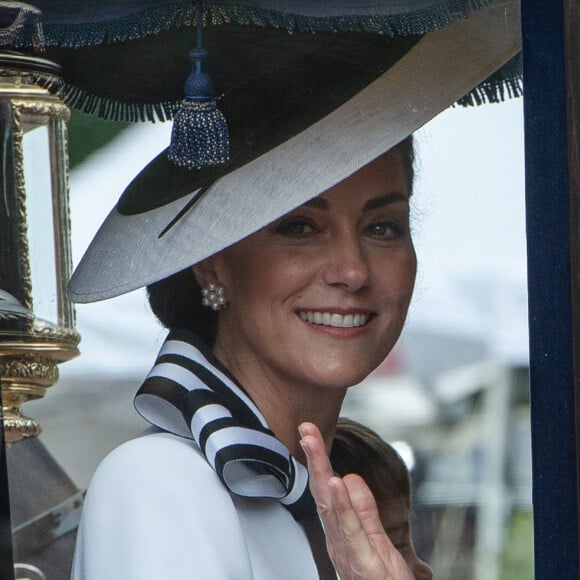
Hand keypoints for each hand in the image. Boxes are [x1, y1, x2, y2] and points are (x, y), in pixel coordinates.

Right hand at [299, 422, 413, 579]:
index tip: (311, 434)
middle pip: (323, 492)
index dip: (318, 461)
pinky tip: (336, 483)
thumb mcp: (376, 540)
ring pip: (331, 506)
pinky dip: (342, 505)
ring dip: (322, 472)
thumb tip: (349, 478)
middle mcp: (338, 540)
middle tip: (306, 429)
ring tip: (314, 445)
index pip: (326, 490)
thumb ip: (364, 510)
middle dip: (314, 459)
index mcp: (340, 533)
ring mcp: (348, 551)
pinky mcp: (363, 562)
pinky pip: (351, 529)